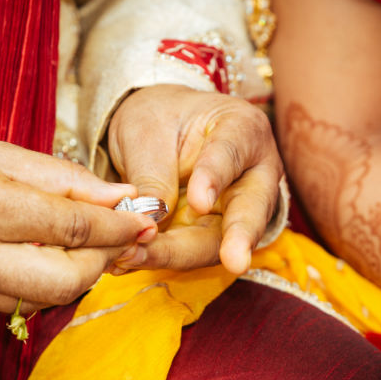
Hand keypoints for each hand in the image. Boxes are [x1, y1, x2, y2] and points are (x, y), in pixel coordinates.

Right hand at [0, 131, 156, 313]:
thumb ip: (57, 176)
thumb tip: (117, 195)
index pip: (71, 224)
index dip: (118, 225)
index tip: (146, 218)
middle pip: (68, 279)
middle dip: (105, 260)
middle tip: (118, 236)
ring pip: (47, 299)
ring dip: (78, 274)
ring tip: (83, 242)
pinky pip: (18, 303)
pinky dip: (44, 283)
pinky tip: (44, 256)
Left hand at [107, 84, 282, 274]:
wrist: (158, 131)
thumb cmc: (159, 117)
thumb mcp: (146, 132)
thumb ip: (153, 174)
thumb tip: (150, 221)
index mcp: (243, 129)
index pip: (231, 154)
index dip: (215, 178)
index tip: (200, 201)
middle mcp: (253, 174)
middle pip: (247, 211)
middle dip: (237, 239)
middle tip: (234, 262)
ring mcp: (237, 210)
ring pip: (218, 241)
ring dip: (177, 254)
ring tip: (136, 257)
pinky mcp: (213, 235)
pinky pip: (191, 252)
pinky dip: (160, 258)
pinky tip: (128, 261)